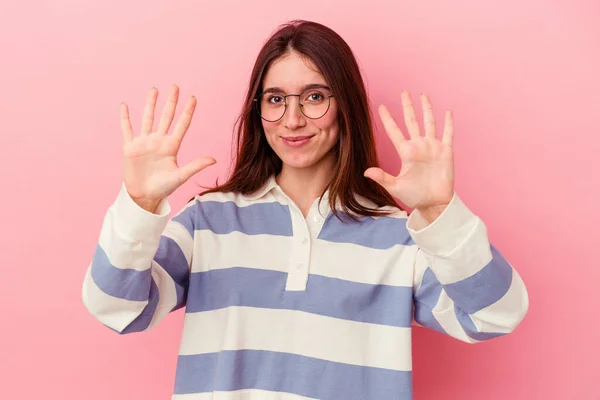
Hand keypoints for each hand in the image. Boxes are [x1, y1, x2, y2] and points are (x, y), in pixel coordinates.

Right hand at [120, 85, 215, 211]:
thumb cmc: (163, 188)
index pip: (181, 125)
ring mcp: (144, 143)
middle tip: (175, 87)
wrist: (144, 196)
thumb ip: (195, 166)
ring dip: (150, 105)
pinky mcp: (130, 147)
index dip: (187, 112)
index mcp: (171, 146)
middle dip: (171, 102)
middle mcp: (158, 141)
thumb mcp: (180, 176)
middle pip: (166, 117)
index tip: (193, 98)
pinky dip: (125, 118)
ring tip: (154, 90)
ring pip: (148, 119)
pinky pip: (127, 129)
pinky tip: (124, 105)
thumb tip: (214, 159)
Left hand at [364, 91, 454, 213]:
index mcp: (406, 152)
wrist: (434, 203)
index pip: (395, 132)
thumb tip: (366, 172)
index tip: (381, 107)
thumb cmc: (415, 196)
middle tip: (403, 92)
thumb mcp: (396, 187)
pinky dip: (448, 123)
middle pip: (412, 121)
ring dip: (427, 109)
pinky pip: (448, 134)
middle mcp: (418, 146)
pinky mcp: (446, 151)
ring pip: (429, 123)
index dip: (388, 119)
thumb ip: (383, 178)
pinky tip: (448, 112)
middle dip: (407, 107)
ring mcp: (432, 147)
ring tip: (423, 95)